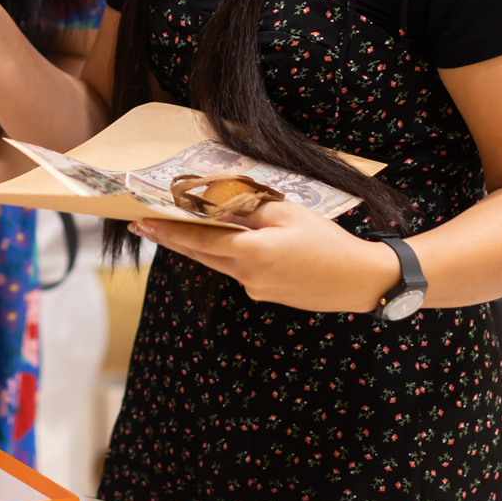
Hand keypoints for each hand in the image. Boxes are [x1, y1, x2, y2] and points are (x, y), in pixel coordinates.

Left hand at [130, 202, 398, 313]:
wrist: (359, 280)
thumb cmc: (326, 241)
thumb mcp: (287, 213)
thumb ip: (249, 209)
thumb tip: (218, 206)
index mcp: (250, 253)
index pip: (199, 239)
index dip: (168, 230)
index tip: (142, 223)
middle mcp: (246, 276)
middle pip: (201, 254)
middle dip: (172, 239)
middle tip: (143, 226)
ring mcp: (255, 289)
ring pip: (220, 262)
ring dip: (201, 246)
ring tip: (180, 229)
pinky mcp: (267, 294)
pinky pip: (241, 270)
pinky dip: (232, 255)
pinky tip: (240, 242)